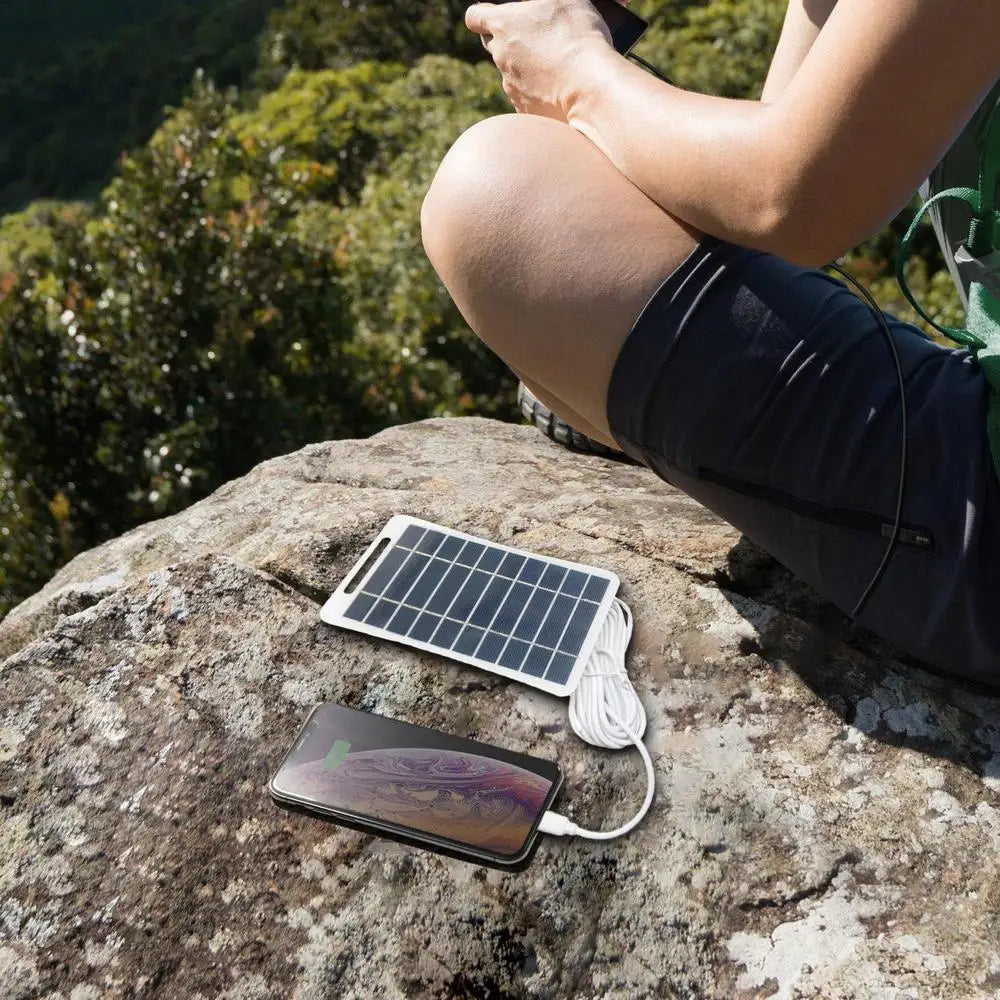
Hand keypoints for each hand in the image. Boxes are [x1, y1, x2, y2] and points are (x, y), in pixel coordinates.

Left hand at [465, 0, 623, 120]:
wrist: (590, 87)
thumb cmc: (579, 36)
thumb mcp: (563, 0)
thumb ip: (538, 2)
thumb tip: (529, 8)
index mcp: (504, 24)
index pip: (475, 16)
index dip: (481, 16)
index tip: (492, 18)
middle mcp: (500, 56)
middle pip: (492, 45)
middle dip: (505, 40)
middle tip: (532, 39)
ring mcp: (510, 85)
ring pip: (509, 71)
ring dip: (524, 66)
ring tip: (552, 64)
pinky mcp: (522, 108)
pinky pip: (523, 95)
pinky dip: (534, 90)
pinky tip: (555, 85)